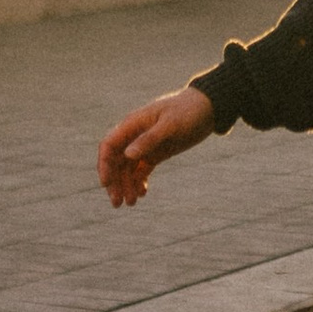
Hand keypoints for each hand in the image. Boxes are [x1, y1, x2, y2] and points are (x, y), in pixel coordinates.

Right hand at [96, 84, 214, 207]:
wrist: (208, 108)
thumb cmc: (188, 111)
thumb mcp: (171, 125)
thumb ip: (149, 139)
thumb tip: (128, 154)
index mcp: (133, 124)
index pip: (109, 146)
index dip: (104, 165)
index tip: (106, 184)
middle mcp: (135, 135)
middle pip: (116, 161)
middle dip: (114, 182)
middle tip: (117, 203)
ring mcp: (145, 145)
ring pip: (128, 168)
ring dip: (126, 185)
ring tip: (132, 203)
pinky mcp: (156, 152)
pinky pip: (141, 169)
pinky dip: (139, 181)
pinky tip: (142, 193)